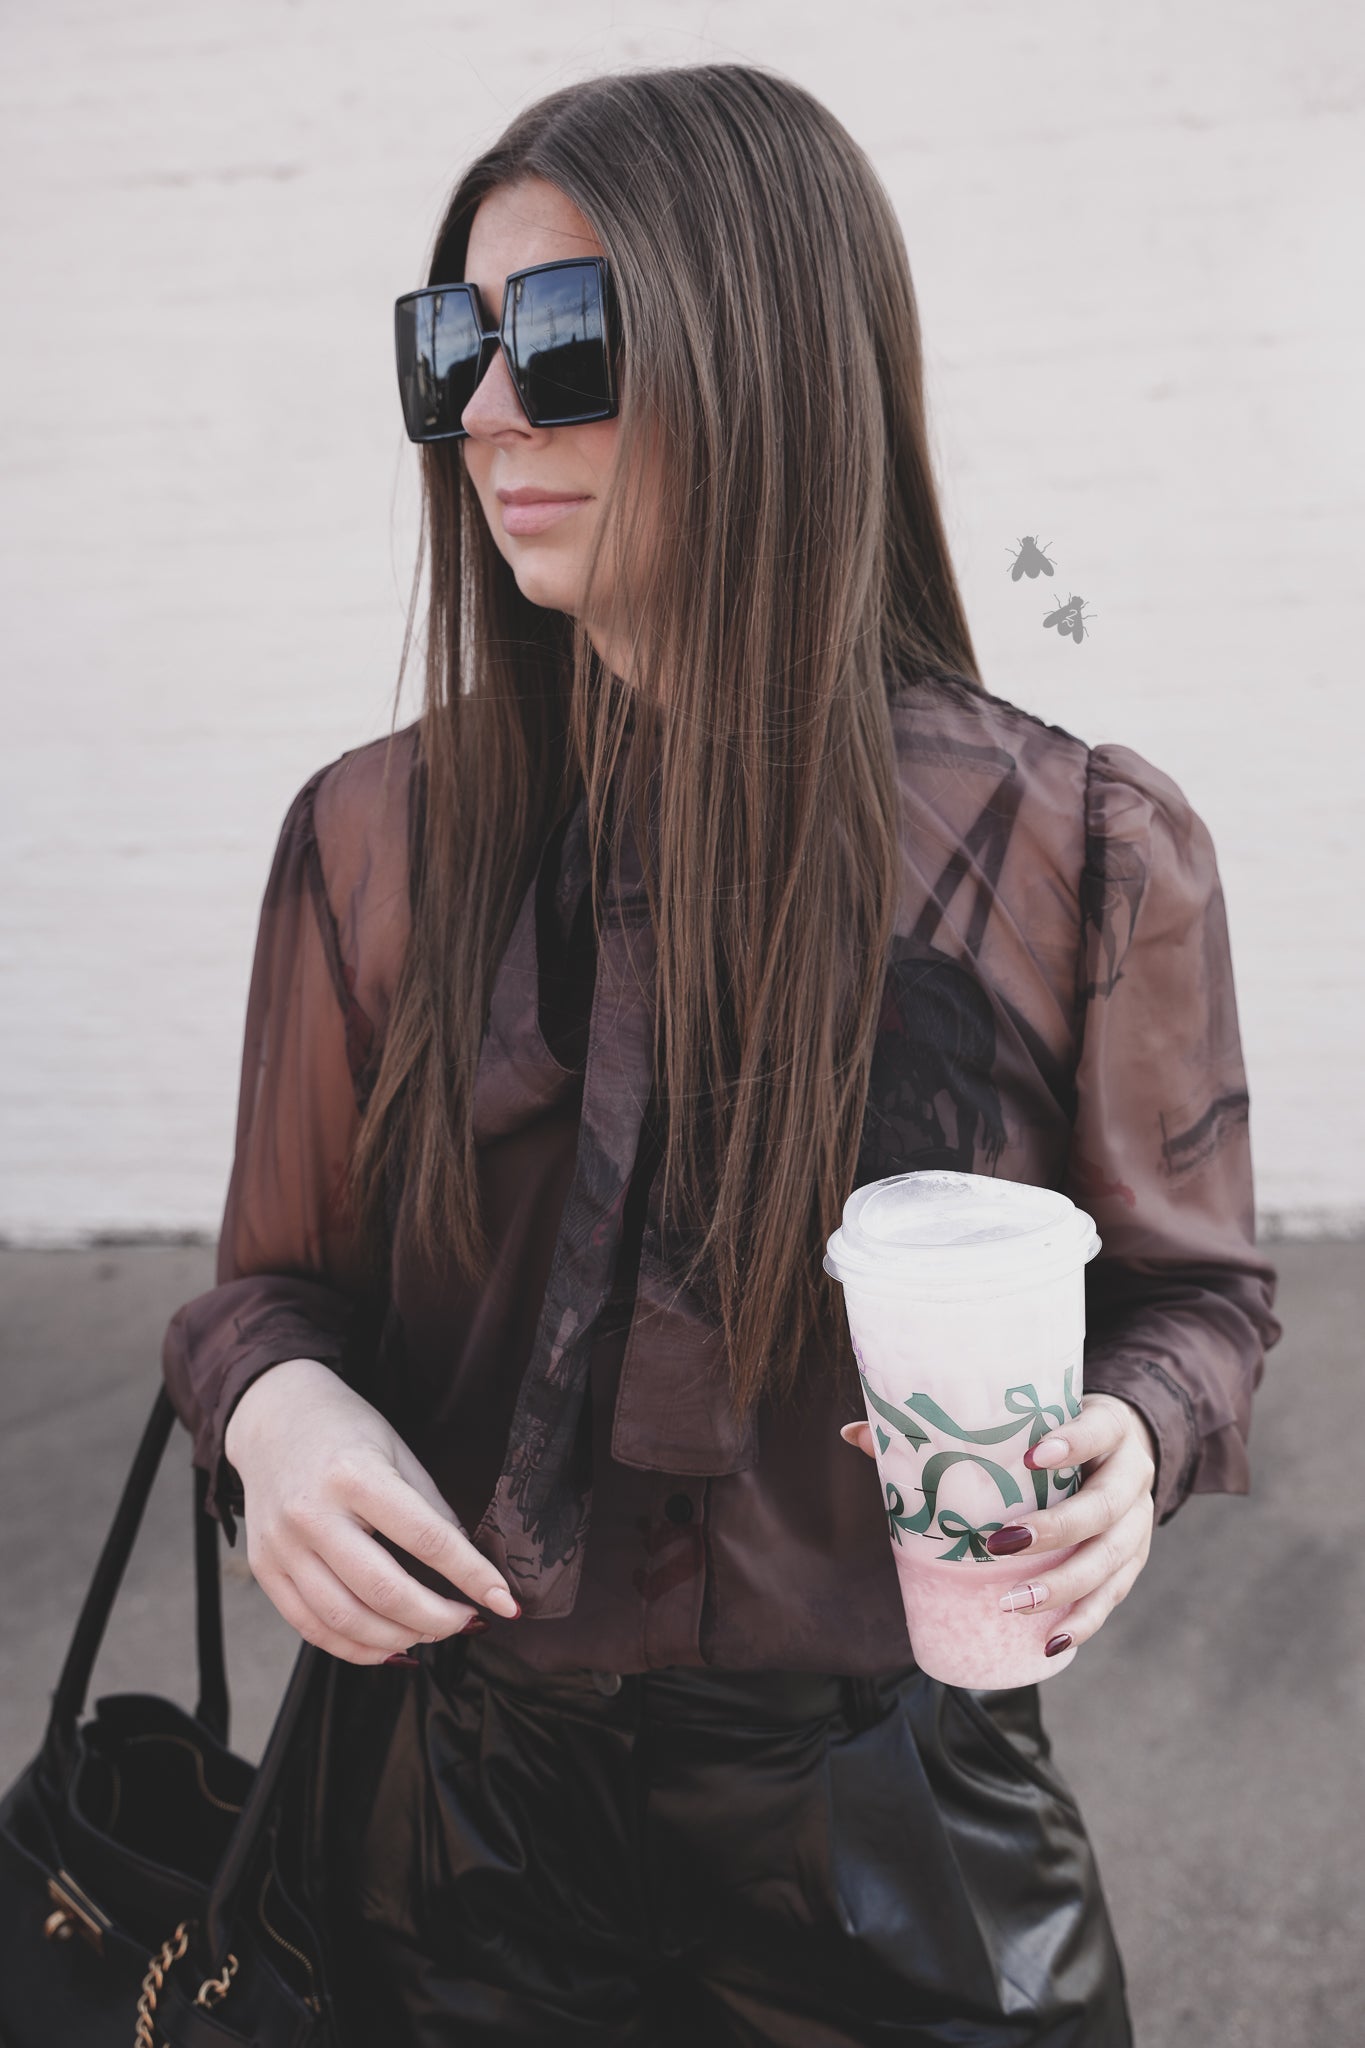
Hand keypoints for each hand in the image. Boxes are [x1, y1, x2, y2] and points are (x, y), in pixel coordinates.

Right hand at [223, 1357, 519, 1664]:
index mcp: (354, 1475)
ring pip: (346, 1620)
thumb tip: (467, 1571)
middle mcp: (312, 1514)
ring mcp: (282, 1546)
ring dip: (399, 1639)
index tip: (505, 1601)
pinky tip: (386, 1645)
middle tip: (467, 1621)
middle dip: (438, 1620)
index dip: (472, 1575)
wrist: (272, 1415)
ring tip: (430, 1633)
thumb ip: (431, 1511)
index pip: (427, 1538)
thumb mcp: (399, 1453)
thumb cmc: (345, 1431)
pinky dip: (354, 1648)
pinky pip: (311, 1627)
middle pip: (384, 1591)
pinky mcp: (264, 1569)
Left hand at [839, 1392, 1157, 1651]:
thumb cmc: (1052, 1431)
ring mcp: (1139, 1522)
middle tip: (1000, 1545)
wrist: (1122, 1445)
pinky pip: (1114, 1595)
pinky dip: (1086, 1620)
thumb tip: (853, 1434)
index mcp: (1109, 1427)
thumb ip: (946, 1429)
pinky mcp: (1134, 1559)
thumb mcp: (1023, 1420)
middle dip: (1055, 1531)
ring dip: (1064, 1587)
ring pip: (1110, 1560)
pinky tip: (1055, 1643)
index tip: (1032, 1454)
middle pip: (1102, 1508)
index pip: (1097, 1430)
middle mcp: (1132, 1475)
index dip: (1072, 1443)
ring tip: (1014, 1606)